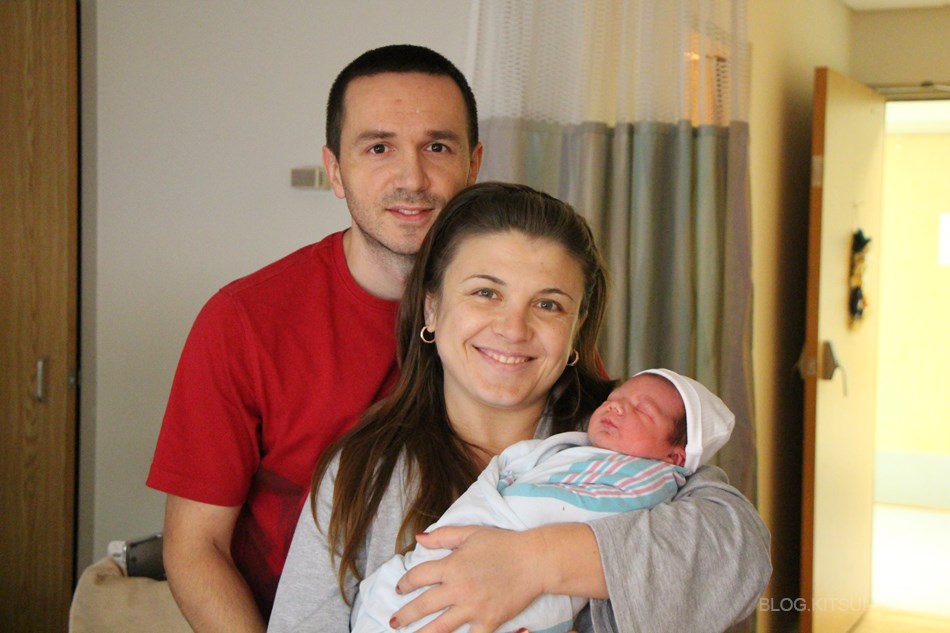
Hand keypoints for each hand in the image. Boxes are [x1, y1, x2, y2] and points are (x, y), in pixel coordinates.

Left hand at [389, 525, 544, 632]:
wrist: (534, 561)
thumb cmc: (503, 544)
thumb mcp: (471, 533)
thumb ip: (443, 536)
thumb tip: (419, 539)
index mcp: (452, 566)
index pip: (418, 576)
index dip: (404, 583)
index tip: (399, 589)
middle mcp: (458, 589)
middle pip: (422, 606)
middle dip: (405, 615)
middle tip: (394, 622)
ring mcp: (473, 608)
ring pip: (440, 628)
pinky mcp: (488, 621)